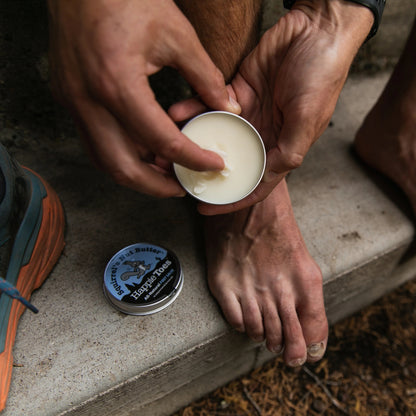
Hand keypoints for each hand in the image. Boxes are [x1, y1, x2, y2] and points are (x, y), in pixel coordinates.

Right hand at [47, 0, 240, 197]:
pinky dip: (122, 152)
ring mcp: (73, 101)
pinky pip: (96, 140)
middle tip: (183, 186)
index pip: (161, 140)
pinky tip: (145, 147)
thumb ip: (205, 75)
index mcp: (116, 83)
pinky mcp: (70, 97)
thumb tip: (229, 105)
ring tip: (167, 170)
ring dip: (137, 172)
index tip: (213, 165)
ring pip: (103, 159)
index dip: (192, 158)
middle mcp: (88, 100)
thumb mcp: (175, 33)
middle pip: (121, 167)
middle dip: (156, 186)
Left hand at [170, 0, 372, 213]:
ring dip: (192, 140)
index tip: (204, 207)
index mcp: (282, 148)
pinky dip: (194, 108)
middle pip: (228, 161)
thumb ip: (290, 150)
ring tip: (165, 145)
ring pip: (215, 134)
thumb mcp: (309, 117)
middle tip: (175, 175)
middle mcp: (262, 135)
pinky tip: (177, 112)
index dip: (231, 199)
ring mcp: (247, 114)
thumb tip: (270, 175)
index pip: (255, 183)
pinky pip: (210, 104)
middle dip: (202, 170)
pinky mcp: (236, 91)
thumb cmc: (322, 74)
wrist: (316, 29)